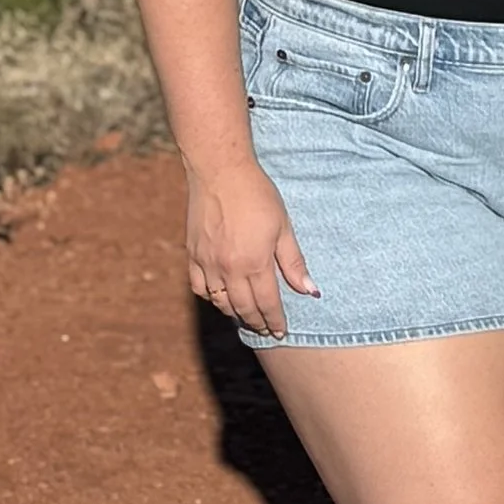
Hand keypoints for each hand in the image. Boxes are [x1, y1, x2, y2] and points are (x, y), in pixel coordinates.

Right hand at [186, 156, 318, 338]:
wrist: (221, 172)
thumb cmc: (257, 195)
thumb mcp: (283, 226)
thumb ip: (294, 262)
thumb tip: (309, 290)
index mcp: (254, 263)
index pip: (267, 304)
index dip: (275, 320)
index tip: (281, 331)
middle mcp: (229, 269)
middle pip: (243, 308)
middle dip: (257, 322)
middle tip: (265, 330)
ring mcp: (208, 263)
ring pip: (220, 301)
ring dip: (235, 313)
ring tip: (247, 317)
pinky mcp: (193, 254)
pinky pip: (199, 287)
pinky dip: (210, 297)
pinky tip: (220, 297)